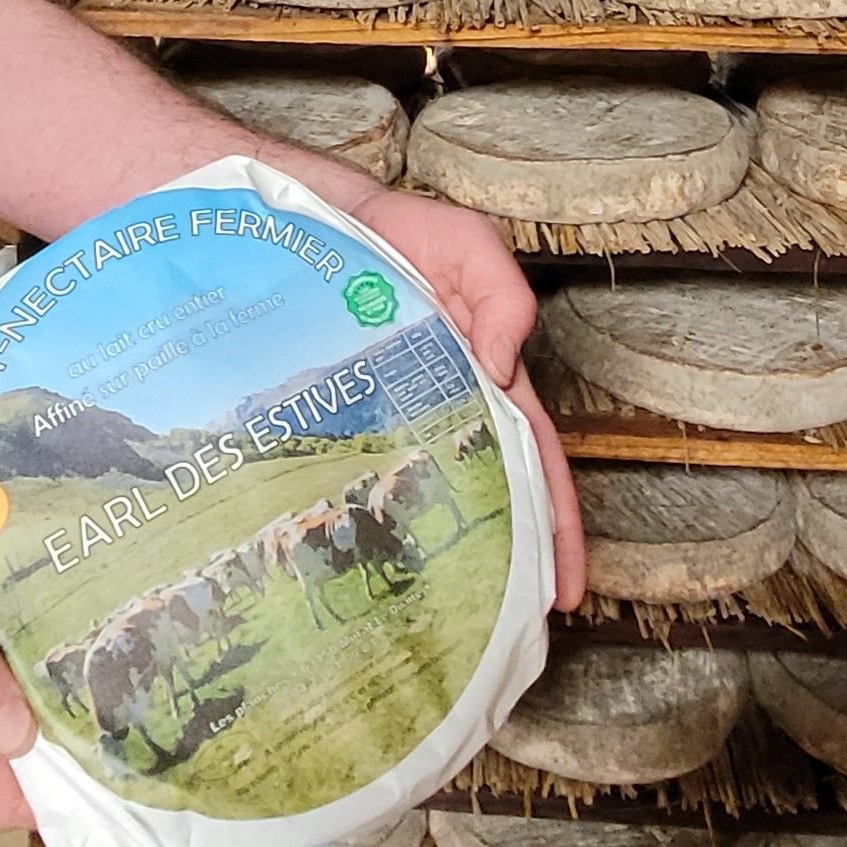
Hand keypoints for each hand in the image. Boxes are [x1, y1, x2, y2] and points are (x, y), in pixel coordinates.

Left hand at [346, 189, 585, 611]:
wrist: (282, 212)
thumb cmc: (382, 224)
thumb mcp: (459, 241)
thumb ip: (499, 293)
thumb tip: (502, 371)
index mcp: (479, 374)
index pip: (530, 459)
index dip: (554, 524)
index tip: (565, 590)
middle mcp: (432, 408)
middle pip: (480, 495)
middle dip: (504, 564)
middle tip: (510, 635)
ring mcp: (376, 421)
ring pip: (413, 502)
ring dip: (433, 557)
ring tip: (439, 624)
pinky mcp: (318, 427)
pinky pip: (344, 483)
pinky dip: (357, 529)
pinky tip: (350, 575)